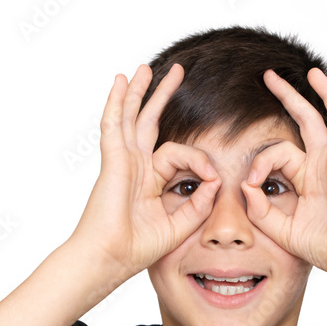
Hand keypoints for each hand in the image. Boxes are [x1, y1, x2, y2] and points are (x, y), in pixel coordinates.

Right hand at [70, 63, 219, 278]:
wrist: (110, 257)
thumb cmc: (136, 248)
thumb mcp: (179, 225)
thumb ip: (199, 204)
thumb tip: (216, 180)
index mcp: (148, 182)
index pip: (178, 155)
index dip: (200, 161)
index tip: (214, 178)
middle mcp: (134, 167)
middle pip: (149, 122)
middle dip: (162, 96)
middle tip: (176, 72)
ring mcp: (122, 161)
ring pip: (131, 116)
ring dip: (139, 91)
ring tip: (146, 67)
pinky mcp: (113, 160)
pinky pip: (114, 124)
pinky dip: (116, 101)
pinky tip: (121, 81)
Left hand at [241, 69, 326, 288]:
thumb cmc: (325, 248)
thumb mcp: (281, 229)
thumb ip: (260, 209)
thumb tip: (245, 185)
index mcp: (309, 179)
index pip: (279, 154)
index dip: (260, 163)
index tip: (249, 183)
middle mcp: (325, 164)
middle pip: (306, 120)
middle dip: (287, 97)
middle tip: (269, 78)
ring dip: (321, 90)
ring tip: (309, 70)